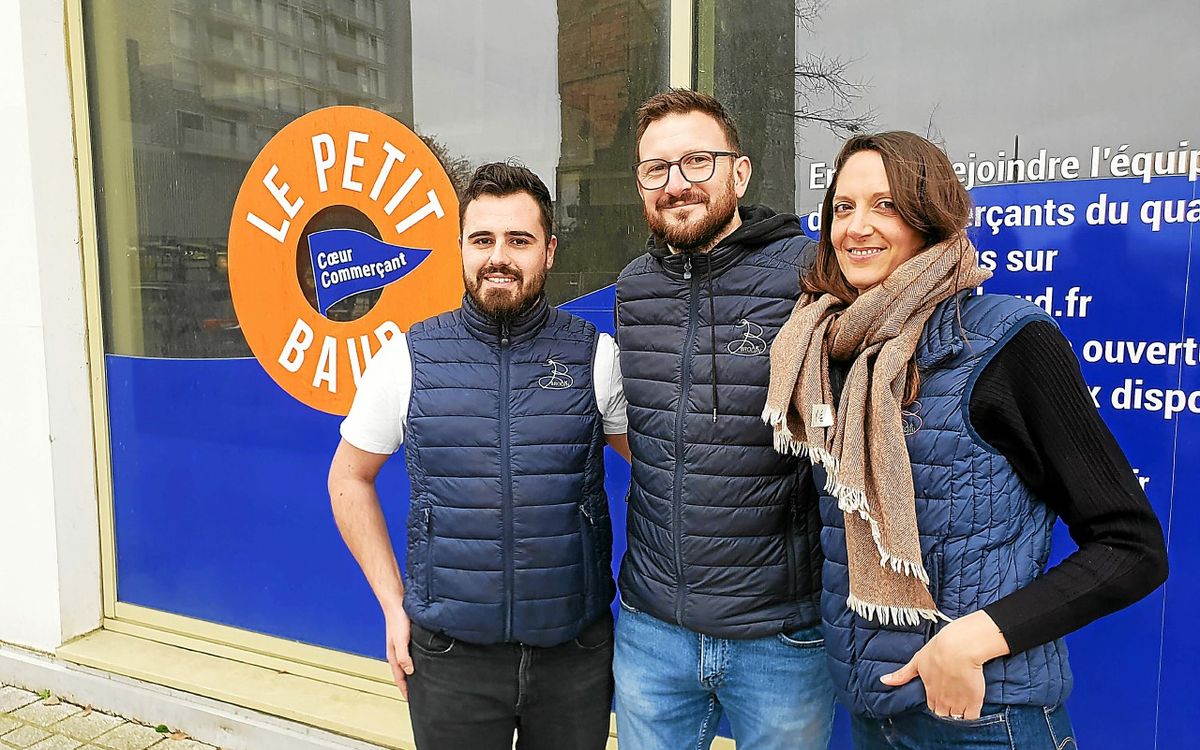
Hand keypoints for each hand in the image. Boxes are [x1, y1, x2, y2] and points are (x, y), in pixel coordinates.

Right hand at [384, 605, 414, 698]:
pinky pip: (411, 655)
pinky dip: (416, 662)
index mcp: (393, 656)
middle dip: (408, 684)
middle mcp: (397, 652)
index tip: (410, 700)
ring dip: (412, 673)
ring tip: (421, 680)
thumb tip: (410, 671)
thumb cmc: (398, 620)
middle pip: (402, 673)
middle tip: (417, 693)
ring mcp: (402, 646)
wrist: (397, 603)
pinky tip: (424, 660)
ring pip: (407, 664)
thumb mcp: (401, 640)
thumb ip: (404, 656)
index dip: (404, 689)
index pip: (399, 678)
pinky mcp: (407, 639)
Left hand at [879, 610, 1009, 720]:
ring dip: (959, 714)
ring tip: (964, 703)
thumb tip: (883, 681)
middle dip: (947, 711)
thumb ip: (902, 675)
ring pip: (957, 718)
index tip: (941, 698)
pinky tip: (972, 707)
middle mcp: (942, 700)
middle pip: (944, 714)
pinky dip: (972, 716)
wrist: (958, 648)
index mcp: (929, 691)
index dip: (936, 703)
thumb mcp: (916, 661)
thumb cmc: (937, 651)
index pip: (932, 707)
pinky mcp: (973, 701)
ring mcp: (958, 702)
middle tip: (953, 701)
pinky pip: (972, 718)